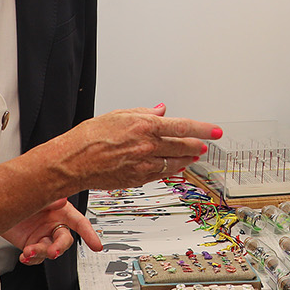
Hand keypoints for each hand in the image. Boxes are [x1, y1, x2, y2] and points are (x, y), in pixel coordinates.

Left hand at [4, 198, 103, 264]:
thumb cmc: (19, 195)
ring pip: (49, 250)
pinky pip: (36, 258)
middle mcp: (55, 225)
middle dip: (59, 247)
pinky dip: (31, 259)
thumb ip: (49, 199)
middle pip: (65, 240)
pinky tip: (25, 256)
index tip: (96, 245)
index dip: (89, 234)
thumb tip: (61, 200)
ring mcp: (43, 236)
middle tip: (53, 251)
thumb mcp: (35, 195)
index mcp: (61, 211)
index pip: (79, 223)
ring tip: (29, 251)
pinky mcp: (32, 245)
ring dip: (41, 253)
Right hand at [51, 104, 220, 190]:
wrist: (73, 161)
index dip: (203, 129)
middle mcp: (148, 146)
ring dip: (187, 158)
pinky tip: (175, 165)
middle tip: (206, 143)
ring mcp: (144, 164)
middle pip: (184, 146)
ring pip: (176, 162)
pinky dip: (171, 168)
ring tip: (194, 154)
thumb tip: (161, 110)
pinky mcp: (139, 179)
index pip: (183, 126)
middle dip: (198, 144)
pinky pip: (162, 174)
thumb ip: (144, 113)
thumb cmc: (90, 137)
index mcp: (145, 126)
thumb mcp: (119, 115)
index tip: (215, 130)